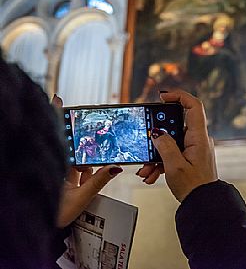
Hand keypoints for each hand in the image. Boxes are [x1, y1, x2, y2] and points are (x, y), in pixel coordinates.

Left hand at [51, 95, 122, 226]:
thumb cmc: (56, 215)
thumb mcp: (82, 197)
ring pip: (75, 159)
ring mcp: (60, 174)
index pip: (58, 136)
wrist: (45, 230)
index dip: (57, 116)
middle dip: (80, 140)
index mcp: (57, 166)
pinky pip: (78, 170)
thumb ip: (99, 181)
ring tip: (89, 166)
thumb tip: (116, 166)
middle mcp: (57, 166)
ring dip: (85, 160)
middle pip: (69, 145)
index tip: (57, 99)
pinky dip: (86, 170)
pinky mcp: (65, 182)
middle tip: (88, 131)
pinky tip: (91, 173)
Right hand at [136, 90, 217, 201]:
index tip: (162, 97)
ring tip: (146, 169)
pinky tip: (151, 174)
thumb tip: (157, 133)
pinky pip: (173, 153)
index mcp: (199, 138)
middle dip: (157, 136)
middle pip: (176, 126)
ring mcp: (195, 149)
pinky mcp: (190, 158)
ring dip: (156, 154)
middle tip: (146, 142)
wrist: (203, 206)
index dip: (179, 97)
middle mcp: (198, 140)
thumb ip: (164, 146)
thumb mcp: (174, 166)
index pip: (194, 106)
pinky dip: (161, 162)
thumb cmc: (194, 188)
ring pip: (171, 143)